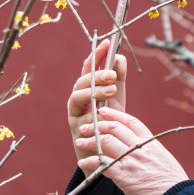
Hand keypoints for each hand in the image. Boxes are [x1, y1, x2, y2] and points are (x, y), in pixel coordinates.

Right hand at [68, 39, 126, 160]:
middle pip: (82, 81)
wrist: (103, 151)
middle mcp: (77, 97)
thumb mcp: (116, 98)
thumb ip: (118, 78)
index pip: (89, 67)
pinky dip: (93, 115)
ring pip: (77, 97)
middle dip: (96, 75)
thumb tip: (118, 58)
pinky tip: (105, 114)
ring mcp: (74, 113)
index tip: (107, 43)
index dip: (96, 54)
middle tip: (112, 75)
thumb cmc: (108, 120)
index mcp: (86, 87)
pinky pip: (82, 120)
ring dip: (93, 91)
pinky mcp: (76, 129)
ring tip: (111, 90)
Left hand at [75, 108, 186, 194]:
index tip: (104, 112)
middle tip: (85, 127)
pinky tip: (82, 162)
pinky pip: (102, 164)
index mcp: (151, 143)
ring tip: (80, 142)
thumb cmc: (174, 184)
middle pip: (115, 129)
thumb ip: (150, 153)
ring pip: (105, 142)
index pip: (131, 122)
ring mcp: (131, 161)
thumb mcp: (164, 160)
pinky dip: (90, 161)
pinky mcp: (124, 176)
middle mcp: (140, 148)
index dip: (115, 114)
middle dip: (97, 126)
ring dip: (90, 141)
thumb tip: (141, 152)